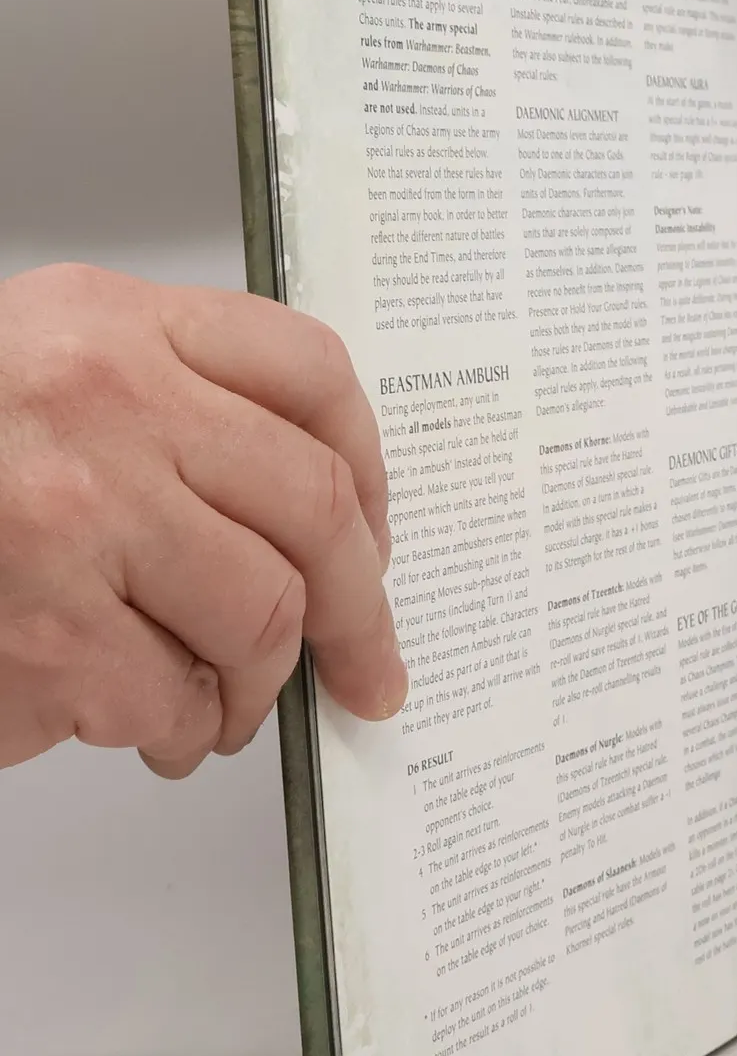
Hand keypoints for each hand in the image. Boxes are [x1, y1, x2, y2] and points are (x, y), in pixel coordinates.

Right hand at [0, 265, 404, 776]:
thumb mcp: (40, 380)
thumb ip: (167, 413)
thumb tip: (305, 520)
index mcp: (110, 325)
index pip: (308, 371)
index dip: (370, 467)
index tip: (376, 535)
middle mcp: (101, 402)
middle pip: (314, 506)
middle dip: (358, 608)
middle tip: (365, 663)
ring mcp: (71, 515)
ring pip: (260, 613)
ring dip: (259, 684)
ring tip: (225, 706)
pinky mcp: (41, 628)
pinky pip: (172, 695)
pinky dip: (178, 729)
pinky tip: (156, 728)